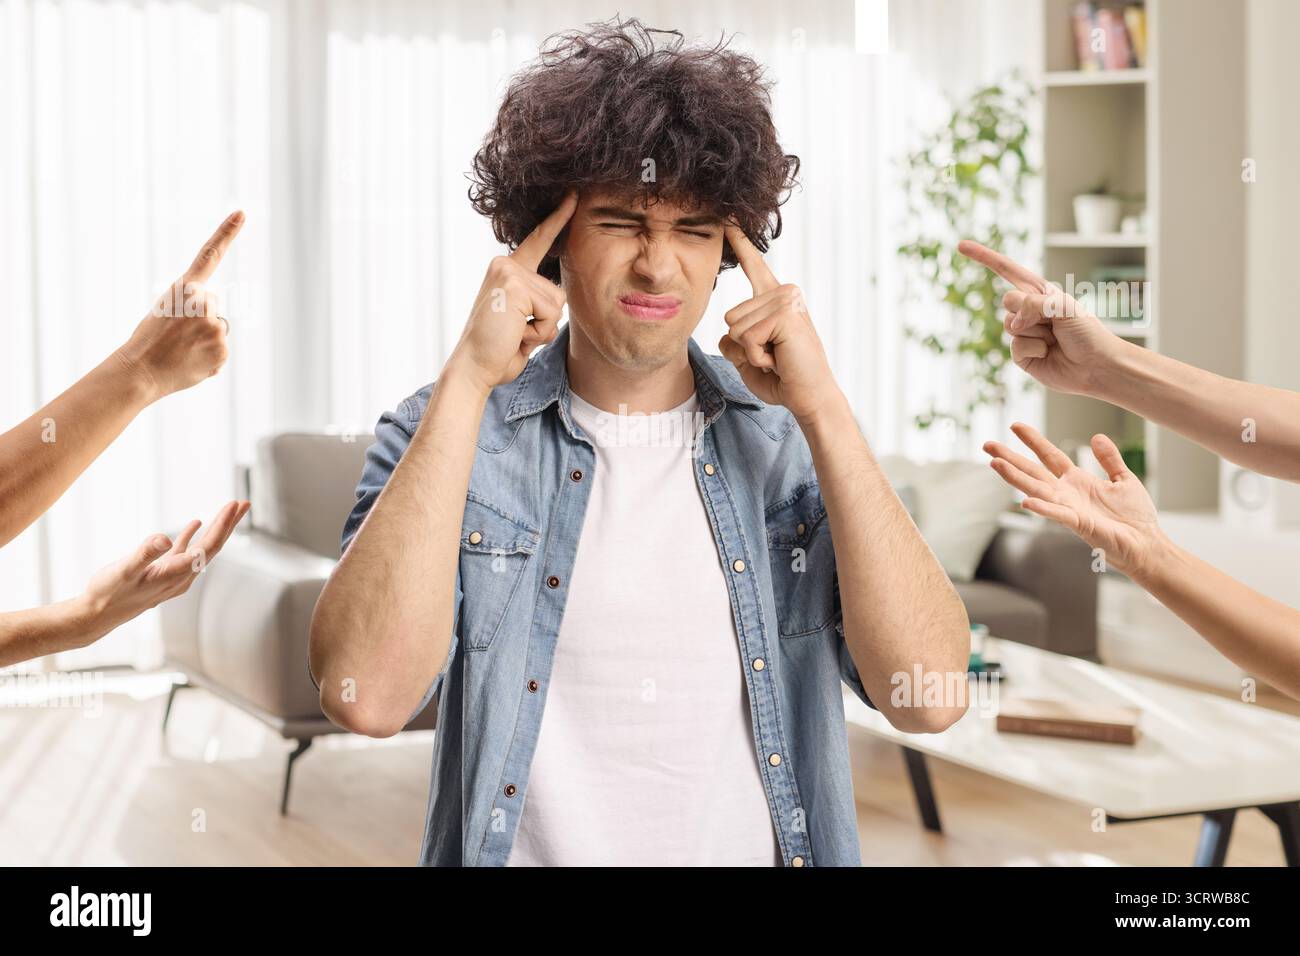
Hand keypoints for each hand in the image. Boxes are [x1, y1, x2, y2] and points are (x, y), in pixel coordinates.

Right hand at [77, 500, 250, 640]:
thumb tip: (165, 537)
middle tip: (244, 502)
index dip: (222, 525)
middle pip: (213, 547)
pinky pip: (185, 552)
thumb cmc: (107, 594)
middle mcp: (181, 577)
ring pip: (202, 548)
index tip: (233, 505)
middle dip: (228, 524)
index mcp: (175, 574)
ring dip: (215, 528)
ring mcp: (174, 576)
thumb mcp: (123, 571)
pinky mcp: (164, 574)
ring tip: (229, 510)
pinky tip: (195, 523)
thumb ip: (144, 554)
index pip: (208, 546)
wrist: (95, 616)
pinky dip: (192, 536)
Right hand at [116, 211, 244, 398]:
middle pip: (213, 304)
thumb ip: (193, 308)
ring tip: (182, 348)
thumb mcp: (166, 311)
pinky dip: (208, 355)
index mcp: (185, 289)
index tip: (242, 213)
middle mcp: (204, 303)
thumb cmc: (149, 340)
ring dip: (204, 337)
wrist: (140, 370)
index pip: (209, 255)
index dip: (226, 233)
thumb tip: (218, 325)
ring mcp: (216, 327)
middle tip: (177, 332)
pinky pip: (220, 349)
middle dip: (199, 317)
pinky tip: (190, 360)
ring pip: (217, 327)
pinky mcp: (222, 349)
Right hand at [449, 191, 576, 392]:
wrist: (474, 367)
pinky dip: (538, 332)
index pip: (538, 241)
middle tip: (515, 333)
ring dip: (542, 329)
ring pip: (557, 303)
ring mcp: (508, 272)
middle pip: (558, 291)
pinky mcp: (514, 285)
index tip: (573, 197)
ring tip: (514, 334)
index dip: (557, 220)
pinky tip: (515, 335)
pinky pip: (551, 313)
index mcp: (507, 271)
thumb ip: (536, 304)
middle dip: (545, 321)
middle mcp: (505, 265)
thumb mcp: (521, 321)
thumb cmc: (498, 350)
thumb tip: (557, 300)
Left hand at [717, 224, 841, 423]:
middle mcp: (784, 292)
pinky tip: (779, 359)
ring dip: (750, 352)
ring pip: (735, 327)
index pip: (754, 266)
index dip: (741, 243)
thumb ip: (732, 339)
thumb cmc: (782, 377)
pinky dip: (756, 357)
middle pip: (729, 316)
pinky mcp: (785, 314)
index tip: (730, 219)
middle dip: (743, 346)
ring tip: (777, 357)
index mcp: (775, 298)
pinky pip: (745, 338)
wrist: (809, 396)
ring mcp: (787, 300)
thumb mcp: (747, 356)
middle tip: (773, 355)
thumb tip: (726, 329)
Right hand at [957, 239, 1125, 396]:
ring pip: (1009, 326)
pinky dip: (1034, 350)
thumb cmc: (1087, 332)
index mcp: (1039, 292)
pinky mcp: (1021, 355)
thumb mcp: (1063, 306)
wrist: (1096, 366)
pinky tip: (1048, 354)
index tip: (961, 246)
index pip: (1006, 270)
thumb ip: (1033, 304)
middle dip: (1027, 311)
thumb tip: (1012, 321)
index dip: (984, 257)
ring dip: (1035, 333)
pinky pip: (1015, 347)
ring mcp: (1023, 333)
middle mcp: (1028, 310)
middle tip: (1052, 323)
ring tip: (1054, 339)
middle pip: (1007, 302)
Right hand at [983, 422, 1164, 577]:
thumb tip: (1097, 436)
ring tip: (995, 463)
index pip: (1048, 455)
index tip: (1015, 426)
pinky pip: (1056, 514)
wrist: (1146, 542)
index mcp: (1076, 481)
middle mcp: (1066, 493)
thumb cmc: (1135, 516)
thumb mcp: (1123, 478)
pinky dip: (1041, 508)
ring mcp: (1068, 508)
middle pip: (1032, 470)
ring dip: (1014, 477)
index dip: (1033, 440)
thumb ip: (1109, 459)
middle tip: (987, 444)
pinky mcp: (1078, 524)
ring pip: (1036, 489)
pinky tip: (1025, 502)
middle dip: (1009, 457)